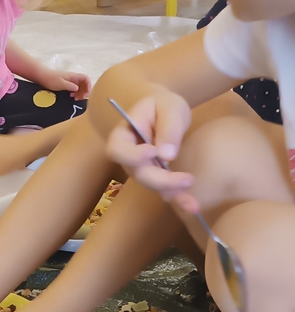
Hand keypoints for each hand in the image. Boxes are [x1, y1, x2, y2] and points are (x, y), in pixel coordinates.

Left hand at [32, 64, 90, 96]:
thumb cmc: (51, 79)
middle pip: (84, 84)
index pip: (86, 78)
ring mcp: (70, 81)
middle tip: (78, 98)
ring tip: (74, 98)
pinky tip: (71, 96)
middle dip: (84, 92)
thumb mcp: (61, 84)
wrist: (42, 76)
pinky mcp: (67, 84)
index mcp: (73, 76)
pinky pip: (74, 89)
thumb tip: (78, 89)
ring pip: (80, 87)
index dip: (88, 85)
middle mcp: (73, 78)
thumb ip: (70, 86)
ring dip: (79, 93)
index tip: (86, 93)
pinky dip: (75, 93)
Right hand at [105, 90, 195, 206]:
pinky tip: (192, 206)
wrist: (165, 111)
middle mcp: (129, 157)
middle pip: (139, 173)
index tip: (152, 151)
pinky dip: (179, 199)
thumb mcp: (168, 107)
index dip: (132, 155)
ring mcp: (142, 169)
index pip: (118, 150)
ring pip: (152, 186)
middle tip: (187, 179)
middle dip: (161, 180)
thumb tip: (166, 155)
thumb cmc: (163, 105)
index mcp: (123, 135)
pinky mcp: (157, 177)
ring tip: (193, 205)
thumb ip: (167, 127)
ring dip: (172, 195)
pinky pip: (164, 190)